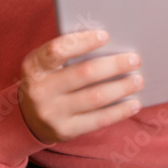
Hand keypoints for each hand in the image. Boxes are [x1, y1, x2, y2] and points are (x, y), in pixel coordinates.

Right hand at [18, 30, 142, 143]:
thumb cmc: (48, 81)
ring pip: (95, 97)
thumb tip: (111, 44)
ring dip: (121, 87)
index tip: (105, 36)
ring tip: (138, 80)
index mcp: (34, 66)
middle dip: (113, 65)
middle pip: (84, 74)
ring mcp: (51, 113)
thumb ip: (69, 54)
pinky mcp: (65, 131)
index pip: (58, 50)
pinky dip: (120, 111)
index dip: (82, 42)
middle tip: (134, 59)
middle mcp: (40, 90)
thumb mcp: (47, 65)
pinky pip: (98, 120)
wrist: (29, 118)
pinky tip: (134, 103)